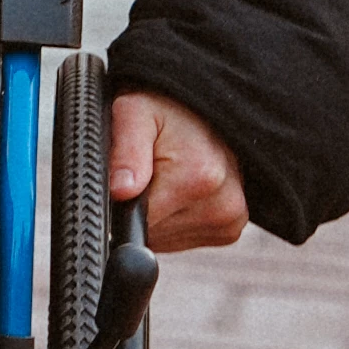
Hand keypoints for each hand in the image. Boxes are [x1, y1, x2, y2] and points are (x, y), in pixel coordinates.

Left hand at [108, 86, 245, 252]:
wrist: (204, 110)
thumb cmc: (164, 109)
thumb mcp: (134, 113)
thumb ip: (126, 152)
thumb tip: (119, 192)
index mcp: (199, 178)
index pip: (136, 224)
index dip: (120, 204)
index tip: (125, 178)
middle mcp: (222, 206)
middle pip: (151, 235)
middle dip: (138, 209)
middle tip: (145, 172)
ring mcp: (229, 221)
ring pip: (164, 240)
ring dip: (155, 216)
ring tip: (164, 177)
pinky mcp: (229, 231)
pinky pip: (181, 240)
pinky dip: (170, 221)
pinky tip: (176, 192)